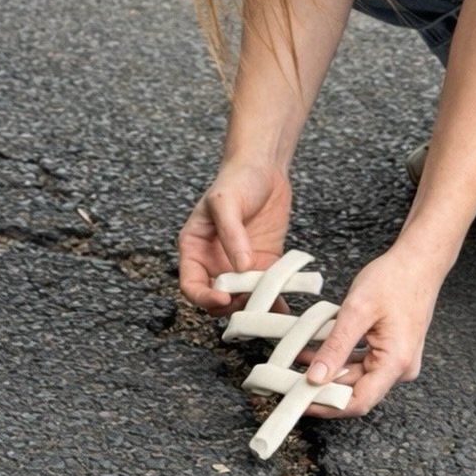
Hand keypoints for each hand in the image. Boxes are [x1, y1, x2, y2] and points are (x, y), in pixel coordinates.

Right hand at [177, 160, 291, 311]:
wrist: (265, 169)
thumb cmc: (236, 180)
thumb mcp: (226, 201)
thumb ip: (231, 233)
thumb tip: (241, 266)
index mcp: (195, 249)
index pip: (191, 285)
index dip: (204, 297)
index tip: (223, 298)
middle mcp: (215, 263)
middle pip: (217, 298)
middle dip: (232, 304)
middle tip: (251, 299)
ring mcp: (240, 266)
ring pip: (243, 298)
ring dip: (255, 305)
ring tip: (269, 303)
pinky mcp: (264, 264)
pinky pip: (267, 289)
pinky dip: (275, 300)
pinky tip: (284, 306)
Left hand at [301, 246, 449, 417]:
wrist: (420, 260)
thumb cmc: (396, 278)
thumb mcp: (357, 311)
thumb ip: (336, 347)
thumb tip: (315, 378)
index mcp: (396, 362)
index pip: (358, 402)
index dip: (327, 406)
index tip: (300, 401)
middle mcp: (400, 367)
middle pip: (356, 390)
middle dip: (323, 386)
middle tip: (291, 380)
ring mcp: (398, 359)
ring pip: (356, 375)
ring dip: (329, 370)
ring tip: (299, 360)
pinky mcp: (393, 349)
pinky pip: (362, 360)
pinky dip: (340, 357)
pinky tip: (319, 349)